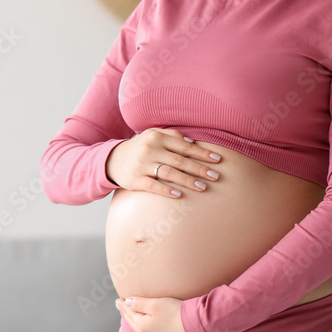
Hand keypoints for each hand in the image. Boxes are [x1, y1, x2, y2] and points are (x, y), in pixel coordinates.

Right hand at [105, 129, 221, 198]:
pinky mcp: (135, 180)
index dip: (202, 153)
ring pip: (169, 173)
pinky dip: (166, 190)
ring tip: (203, 187)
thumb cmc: (140, 148)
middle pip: (180, 160)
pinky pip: (153, 186)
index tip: (218, 160)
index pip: (184, 146)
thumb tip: (193, 142)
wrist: (113, 160)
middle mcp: (150, 149)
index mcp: (157, 136)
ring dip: (188, 180)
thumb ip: (172, 136)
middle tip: (216, 176)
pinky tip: (179, 195)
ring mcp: (142, 165)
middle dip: (200, 169)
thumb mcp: (153, 136)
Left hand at [115, 295, 195, 331]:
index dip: (123, 305)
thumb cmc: (175, 313)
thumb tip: (127, 303)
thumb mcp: (154, 304)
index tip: (118, 300)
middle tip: (122, 306)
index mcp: (142, 327)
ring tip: (133, 313)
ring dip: (136, 320)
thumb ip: (139, 303)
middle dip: (128, 313)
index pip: (129, 313)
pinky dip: (146, 325)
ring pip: (142, 329)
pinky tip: (149, 323)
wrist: (197, 327)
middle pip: (133, 323)